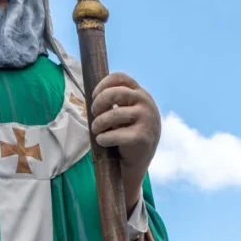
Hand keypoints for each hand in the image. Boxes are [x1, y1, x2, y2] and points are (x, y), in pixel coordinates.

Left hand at [90, 72, 160, 208]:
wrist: (138, 161)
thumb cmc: (126, 133)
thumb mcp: (124, 111)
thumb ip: (115, 100)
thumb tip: (92, 93)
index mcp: (141, 94)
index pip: (121, 78)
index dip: (103, 84)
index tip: (94, 96)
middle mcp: (147, 104)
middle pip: (115, 93)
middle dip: (99, 103)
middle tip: (93, 114)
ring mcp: (147, 120)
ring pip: (114, 114)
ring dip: (98, 123)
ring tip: (95, 130)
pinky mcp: (143, 138)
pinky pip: (116, 134)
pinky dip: (104, 138)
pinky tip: (101, 141)